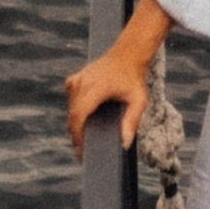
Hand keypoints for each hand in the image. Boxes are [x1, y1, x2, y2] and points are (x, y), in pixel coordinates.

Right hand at [65, 17, 161, 153]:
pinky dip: (76, 113)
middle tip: (85, 152)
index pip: (79, 115)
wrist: (125, 56)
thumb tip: (124, 143)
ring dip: (76, 125)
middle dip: (77, 135)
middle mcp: (81, 83)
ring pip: (70, 111)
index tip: (82, 152)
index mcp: (95, 87)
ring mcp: (74, 81)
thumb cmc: (133, 79)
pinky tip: (88, 118)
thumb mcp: (139, 100)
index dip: (78, 135)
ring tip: (86, 138)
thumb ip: (132, 122)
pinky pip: (70, 103)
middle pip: (73, 116)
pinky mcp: (72, 81)